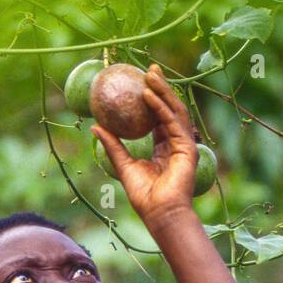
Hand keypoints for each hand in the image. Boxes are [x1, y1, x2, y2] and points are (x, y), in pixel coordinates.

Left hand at [90, 63, 200, 230]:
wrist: (160, 214)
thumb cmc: (144, 196)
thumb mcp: (123, 165)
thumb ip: (113, 145)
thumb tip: (95, 127)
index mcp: (164, 148)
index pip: (158, 118)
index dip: (152, 99)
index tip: (141, 82)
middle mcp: (176, 143)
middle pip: (169, 109)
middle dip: (161, 87)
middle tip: (150, 69)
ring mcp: (183, 145)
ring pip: (174, 111)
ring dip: (163, 91)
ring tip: (150, 75)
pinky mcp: (186, 148)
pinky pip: (173, 122)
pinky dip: (161, 108)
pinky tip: (149, 95)